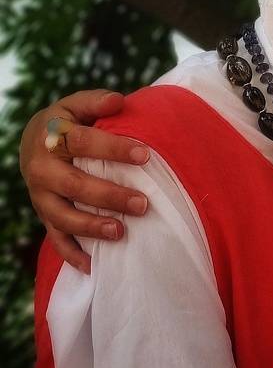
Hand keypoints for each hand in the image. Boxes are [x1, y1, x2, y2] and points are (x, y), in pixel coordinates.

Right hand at [20, 91, 150, 273]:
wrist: (33, 141)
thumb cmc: (67, 121)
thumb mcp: (77, 104)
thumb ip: (97, 101)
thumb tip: (119, 101)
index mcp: (53, 137)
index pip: (84, 143)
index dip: (115, 149)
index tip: (145, 156)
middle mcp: (42, 169)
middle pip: (75, 185)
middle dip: (110, 196)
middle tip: (143, 204)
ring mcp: (41, 196)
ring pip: (63, 216)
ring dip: (92, 227)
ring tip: (121, 232)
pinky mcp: (43, 215)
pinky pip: (55, 238)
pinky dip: (71, 254)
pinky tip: (92, 266)